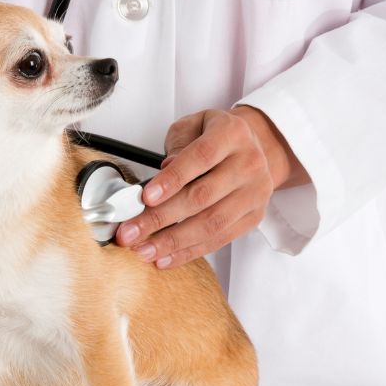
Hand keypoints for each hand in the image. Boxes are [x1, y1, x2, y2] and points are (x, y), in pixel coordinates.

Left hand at [115, 106, 308, 267]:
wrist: (253, 147)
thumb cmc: (214, 136)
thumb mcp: (192, 127)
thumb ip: (176, 147)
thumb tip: (161, 180)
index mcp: (232, 134)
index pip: (200, 157)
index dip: (172, 179)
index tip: (146, 198)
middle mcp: (249, 163)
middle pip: (202, 197)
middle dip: (160, 218)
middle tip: (130, 232)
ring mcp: (254, 193)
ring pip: (211, 224)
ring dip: (172, 241)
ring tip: (143, 250)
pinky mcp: (253, 217)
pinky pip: (219, 240)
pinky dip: (189, 252)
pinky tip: (164, 258)